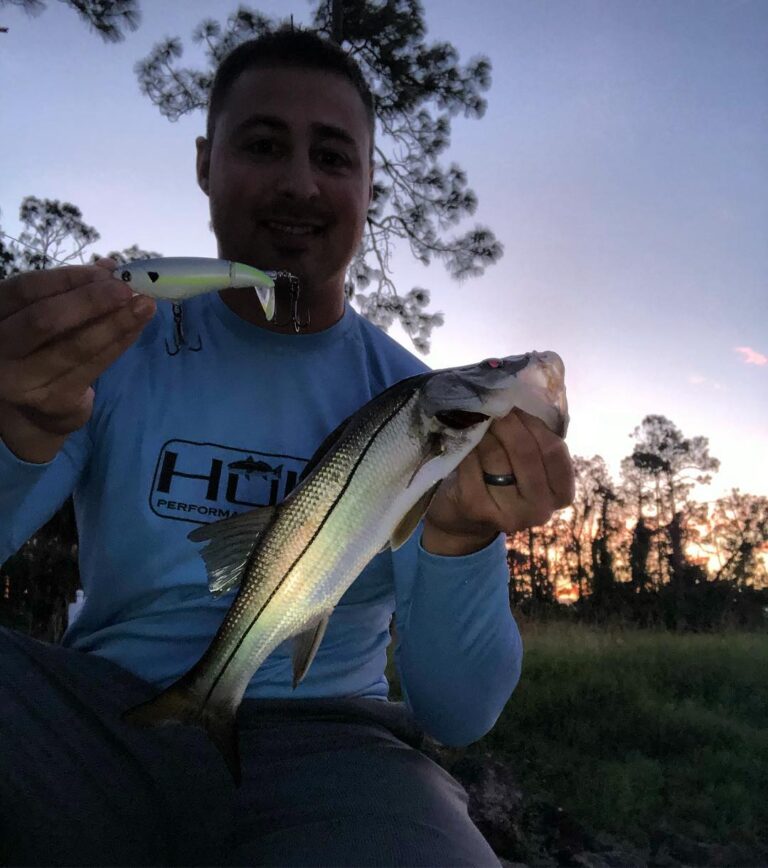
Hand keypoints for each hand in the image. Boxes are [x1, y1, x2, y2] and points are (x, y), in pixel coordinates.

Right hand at [0, 259, 155, 460]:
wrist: (34, 407)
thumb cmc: (40, 347)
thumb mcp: (44, 314)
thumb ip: (70, 291)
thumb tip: (111, 267)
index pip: (25, 289)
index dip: (67, 277)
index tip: (107, 271)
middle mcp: (0, 349)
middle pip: (44, 320)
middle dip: (90, 302)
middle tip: (126, 289)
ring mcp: (23, 379)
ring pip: (74, 347)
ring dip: (115, 324)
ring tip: (145, 306)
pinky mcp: (53, 400)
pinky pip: (93, 367)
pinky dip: (118, 344)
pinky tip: (136, 329)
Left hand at [422, 408, 574, 555]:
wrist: (464, 521)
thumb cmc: (502, 483)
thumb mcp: (528, 467)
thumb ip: (535, 442)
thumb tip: (521, 398)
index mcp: (560, 494)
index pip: (555, 450)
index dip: (535, 423)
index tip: (518, 407)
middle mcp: (540, 509)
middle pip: (525, 451)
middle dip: (507, 422)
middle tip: (493, 407)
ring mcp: (508, 513)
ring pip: (496, 456)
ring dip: (485, 432)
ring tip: (477, 420)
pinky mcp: (476, 508)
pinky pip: (471, 464)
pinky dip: (466, 447)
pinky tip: (463, 441)